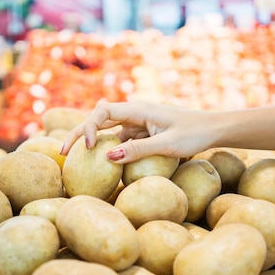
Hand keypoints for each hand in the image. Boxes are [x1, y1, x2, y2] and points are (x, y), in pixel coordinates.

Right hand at [60, 101, 215, 162]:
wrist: (214, 129)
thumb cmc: (195, 134)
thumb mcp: (168, 145)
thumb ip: (138, 150)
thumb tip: (107, 158)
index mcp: (139, 109)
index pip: (102, 111)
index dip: (88, 127)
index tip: (88, 149)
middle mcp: (134, 113)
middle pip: (98, 119)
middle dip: (78, 133)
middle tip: (60, 152)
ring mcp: (137, 124)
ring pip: (107, 131)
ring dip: (90, 142)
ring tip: (72, 161)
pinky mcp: (142, 134)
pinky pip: (120, 141)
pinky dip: (108, 151)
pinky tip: (99, 165)